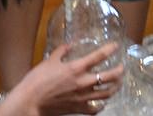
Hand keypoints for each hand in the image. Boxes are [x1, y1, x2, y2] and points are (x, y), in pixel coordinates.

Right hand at [0, 42, 123, 115]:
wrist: (30, 101)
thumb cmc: (37, 80)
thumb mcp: (49, 60)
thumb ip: (62, 51)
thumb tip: (70, 44)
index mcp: (76, 67)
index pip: (99, 56)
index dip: (110, 49)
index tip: (116, 46)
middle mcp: (83, 82)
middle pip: (109, 76)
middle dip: (119, 71)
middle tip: (122, 67)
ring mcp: (82, 97)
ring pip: (107, 93)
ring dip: (115, 87)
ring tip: (118, 83)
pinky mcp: (78, 109)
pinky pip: (95, 109)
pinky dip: (100, 106)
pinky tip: (102, 103)